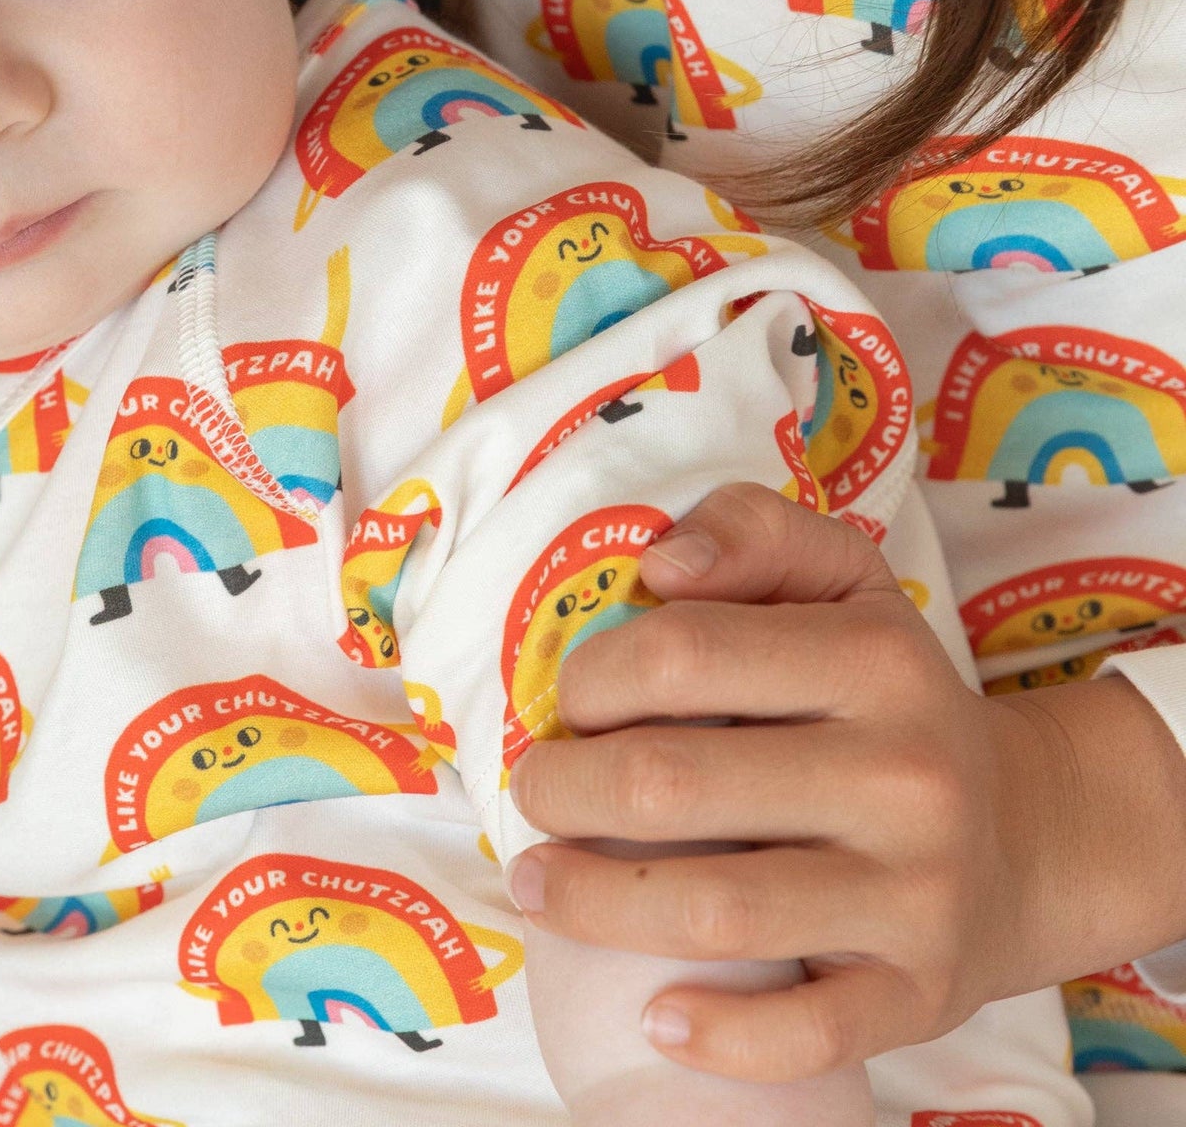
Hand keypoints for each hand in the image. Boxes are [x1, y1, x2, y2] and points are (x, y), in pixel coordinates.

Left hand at [506, 483, 1185, 1080]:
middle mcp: (905, 776)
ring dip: (591, 901)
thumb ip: (749, 530)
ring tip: (535, 882)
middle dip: (564, 789)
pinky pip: (802, 1031)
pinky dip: (715, 1034)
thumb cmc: (886, 695)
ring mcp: (917, 895)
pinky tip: (654, 1013)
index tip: (568, 701)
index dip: (590, 677)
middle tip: (534, 791)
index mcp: (874, 659)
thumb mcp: (840, 578)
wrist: (1028, 835)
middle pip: (672, 783)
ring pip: (713, 909)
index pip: (679, 654)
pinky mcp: (919, 995)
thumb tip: (660, 564)